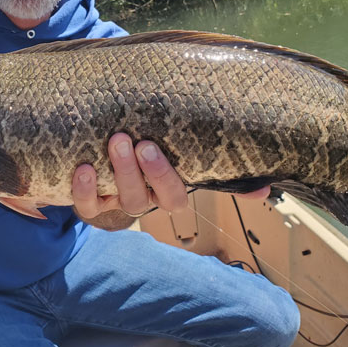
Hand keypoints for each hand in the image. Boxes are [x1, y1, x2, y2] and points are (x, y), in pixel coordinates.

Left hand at [72, 132, 272, 224]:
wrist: (100, 152)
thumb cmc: (149, 153)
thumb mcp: (182, 157)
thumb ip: (216, 168)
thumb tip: (267, 187)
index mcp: (165, 191)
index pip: (173, 196)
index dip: (165, 177)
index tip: (153, 146)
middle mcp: (142, 199)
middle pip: (145, 199)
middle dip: (143, 172)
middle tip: (138, 141)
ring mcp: (114, 202)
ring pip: (118, 199)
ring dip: (118, 172)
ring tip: (115, 141)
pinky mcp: (88, 204)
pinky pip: (85, 205)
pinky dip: (82, 188)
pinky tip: (81, 166)